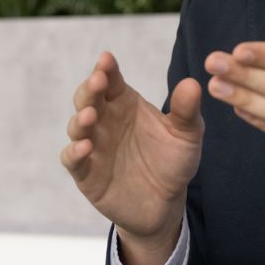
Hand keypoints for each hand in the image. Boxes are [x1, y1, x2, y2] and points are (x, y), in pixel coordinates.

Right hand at [60, 52, 203, 264]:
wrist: (165, 204)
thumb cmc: (173, 162)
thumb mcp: (186, 136)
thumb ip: (186, 111)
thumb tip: (193, 83)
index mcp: (125, 103)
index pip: (110, 80)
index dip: (106, 69)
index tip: (107, 60)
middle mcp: (105, 120)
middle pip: (88, 97)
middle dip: (90, 88)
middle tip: (98, 81)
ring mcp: (93, 145)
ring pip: (77, 126)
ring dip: (81, 119)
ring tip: (90, 116)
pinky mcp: (86, 172)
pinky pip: (72, 160)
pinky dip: (74, 153)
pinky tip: (84, 148)